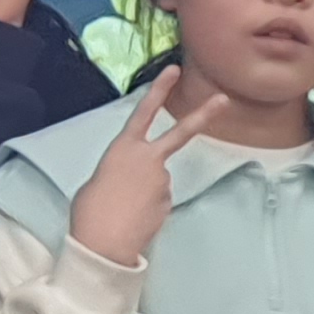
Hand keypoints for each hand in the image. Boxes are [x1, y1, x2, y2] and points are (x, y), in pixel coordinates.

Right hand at [66, 68, 232, 267]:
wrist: (102, 243)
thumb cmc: (90, 210)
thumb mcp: (97, 180)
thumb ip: (119, 170)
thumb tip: (133, 180)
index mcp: (123, 147)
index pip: (143, 111)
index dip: (159, 89)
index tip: (174, 70)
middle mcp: (148, 158)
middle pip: (181, 132)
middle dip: (204, 114)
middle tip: (223, 100)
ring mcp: (162, 181)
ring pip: (158, 180)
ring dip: (145, 191)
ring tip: (123, 207)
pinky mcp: (168, 202)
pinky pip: (159, 200)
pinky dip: (148, 207)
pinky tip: (134, 217)